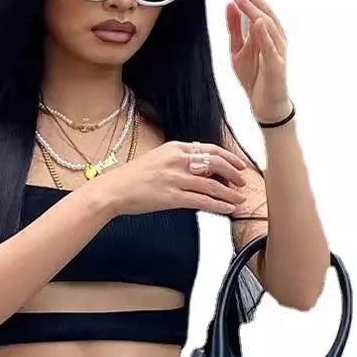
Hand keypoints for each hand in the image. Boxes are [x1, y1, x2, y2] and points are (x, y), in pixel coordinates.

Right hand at [93, 141, 249, 218]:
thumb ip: (180, 160)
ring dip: (230, 192)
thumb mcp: (158, 159)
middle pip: (216, 163)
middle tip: (243, 182)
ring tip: (240, 198)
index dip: (229, 157)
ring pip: (213, 184)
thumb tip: (203, 169)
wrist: (113, 190)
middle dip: (234, 173)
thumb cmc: (132, 177)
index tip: (239, 165)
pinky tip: (228, 208)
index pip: (209, 149)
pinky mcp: (172, 197)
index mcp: (174, 148)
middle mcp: (177, 160)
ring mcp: (175, 179)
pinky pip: (203, 200)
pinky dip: (219, 204)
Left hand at [225, 0, 291, 123]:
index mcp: (266, 34)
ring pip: (268, 26)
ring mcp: (277, 51)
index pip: (258, 10)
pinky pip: (270, 47)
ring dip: (255, 11)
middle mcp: (275, 39)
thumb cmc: (255, 76)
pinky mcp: (276, 65)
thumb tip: (230, 5)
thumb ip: (234, 28)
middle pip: (265, 14)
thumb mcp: (238, 49)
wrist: (265, 104)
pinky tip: (257, 22)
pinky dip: (264, 34)